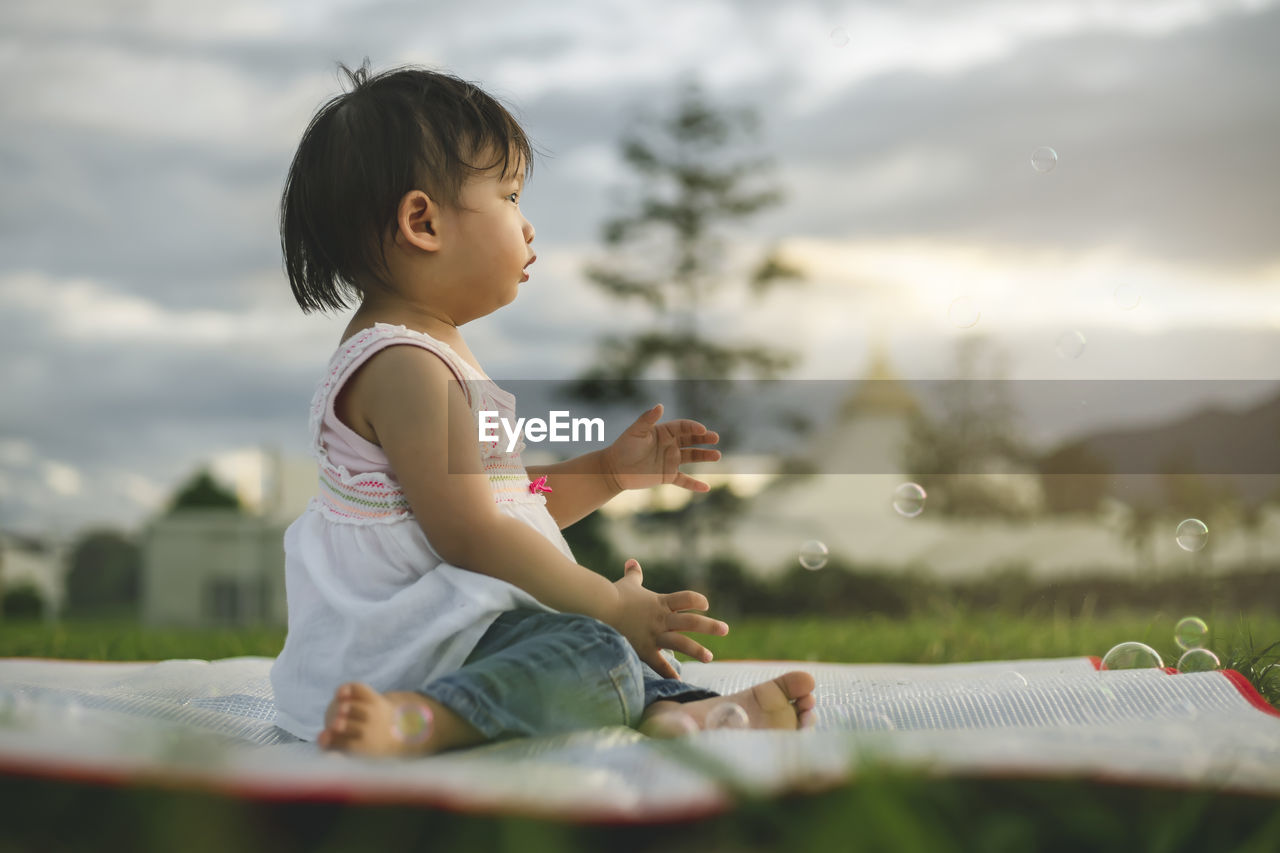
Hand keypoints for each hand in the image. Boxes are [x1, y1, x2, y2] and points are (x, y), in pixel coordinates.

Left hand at [602, 404, 720, 492]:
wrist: (615, 469)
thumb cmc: (624, 447)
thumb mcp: (636, 432)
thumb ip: (647, 419)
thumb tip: (660, 406)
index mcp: (664, 432)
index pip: (683, 427)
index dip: (693, 428)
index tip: (702, 430)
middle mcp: (670, 445)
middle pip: (691, 440)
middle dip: (704, 439)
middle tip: (716, 438)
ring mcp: (670, 460)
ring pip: (692, 457)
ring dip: (704, 456)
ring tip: (717, 455)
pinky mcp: (667, 475)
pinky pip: (684, 480)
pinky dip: (694, 484)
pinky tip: (706, 488)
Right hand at [608, 558, 728, 679]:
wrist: (599, 608)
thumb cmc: (614, 596)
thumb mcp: (627, 583)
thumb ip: (634, 574)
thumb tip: (632, 562)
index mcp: (660, 602)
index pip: (685, 599)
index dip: (697, 600)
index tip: (706, 605)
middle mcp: (661, 618)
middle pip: (690, 621)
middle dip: (709, 626)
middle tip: (725, 629)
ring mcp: (654, 635)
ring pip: (680, 643)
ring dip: (697, 650)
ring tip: (710, 657)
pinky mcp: (644, 649)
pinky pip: (659, 664)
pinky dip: (669, 673)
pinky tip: (679, 681)